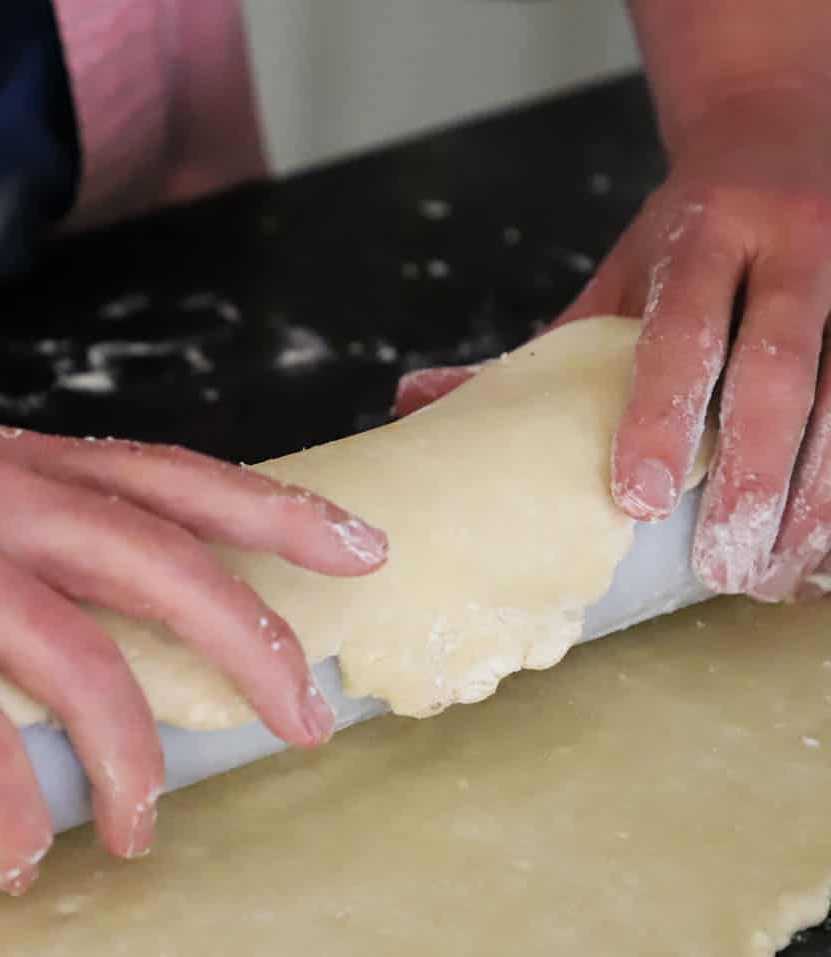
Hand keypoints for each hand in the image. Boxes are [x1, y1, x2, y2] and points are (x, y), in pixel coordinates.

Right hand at [0, 426, 386, 892]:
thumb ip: (19, 553)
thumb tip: (123, 626)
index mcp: (3, 464)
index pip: (169, 478)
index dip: (276, 509)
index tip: (360, 548)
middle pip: (159, 562)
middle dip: (251, 644)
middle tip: (306, 714)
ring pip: (80, 658)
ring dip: (132, 760)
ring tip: (138, 830)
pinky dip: (8, 806)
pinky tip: (18, 857)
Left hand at [399, 86, 830, 601]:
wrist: (776, 136)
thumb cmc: (683, 238)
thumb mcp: (611, 279)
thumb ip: (539, 350)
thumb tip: (411, 402)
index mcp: (704, 236)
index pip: (682, 331)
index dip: (662, 415)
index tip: (641, 499)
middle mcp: (791, 247)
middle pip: (781, 369)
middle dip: (756, 472)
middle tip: (724, 564)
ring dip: (819, 494)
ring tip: (780, 575)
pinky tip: (826, 546)